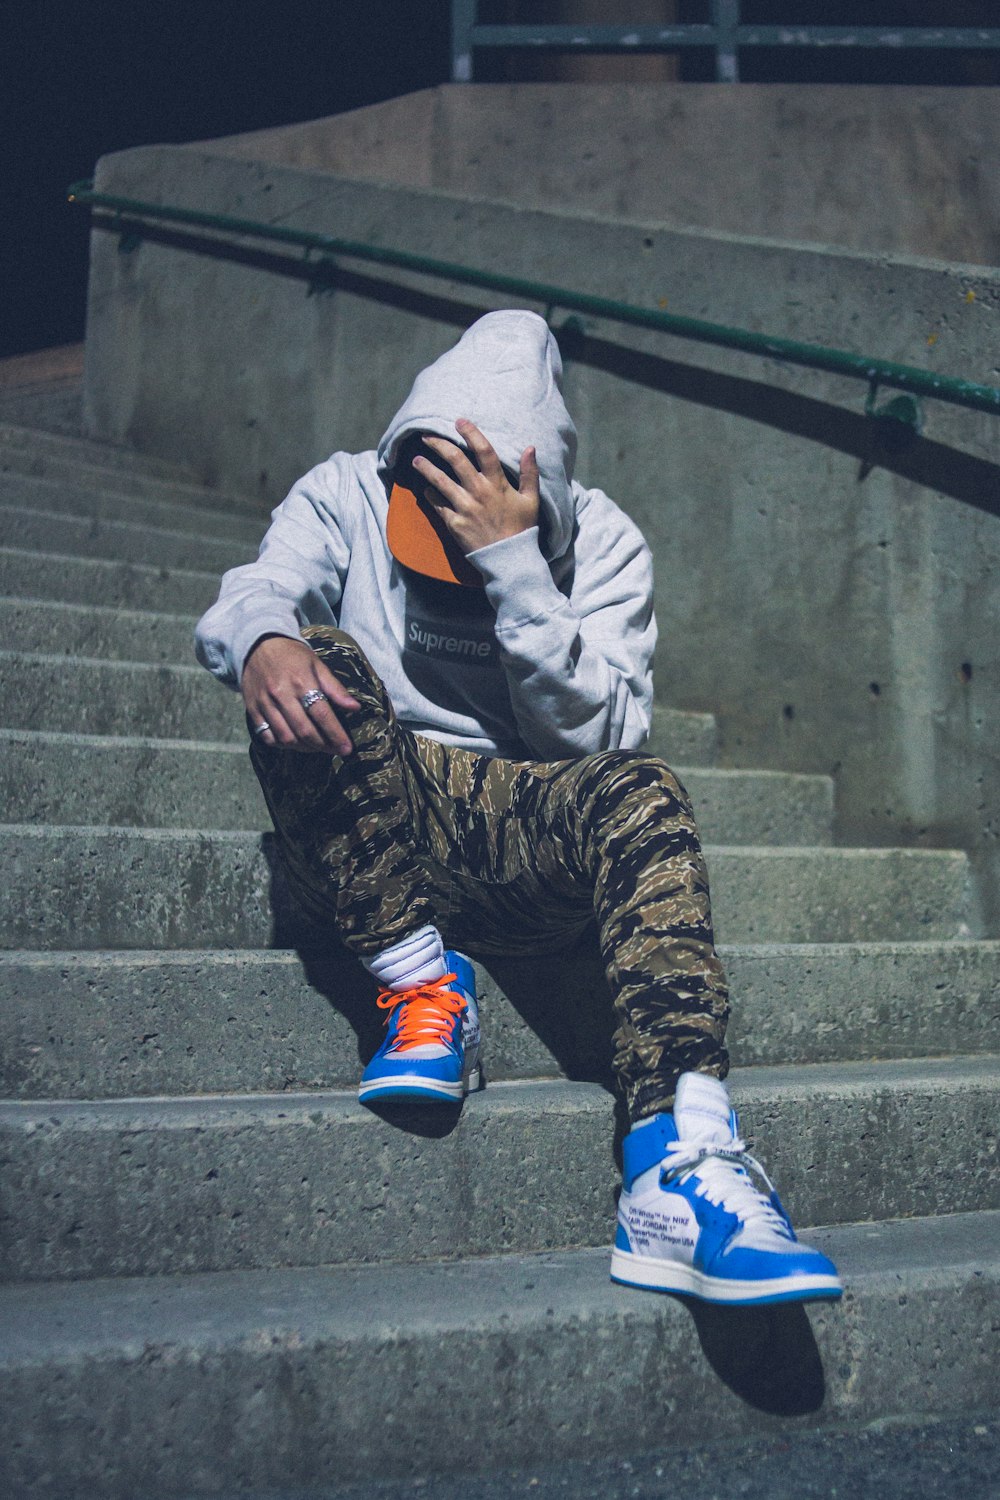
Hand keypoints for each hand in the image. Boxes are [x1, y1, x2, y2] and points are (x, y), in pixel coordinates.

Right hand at [242, 635, 358, 754]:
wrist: (258, 645)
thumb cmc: (293, 656)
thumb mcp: (317, 665)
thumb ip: (335, 688)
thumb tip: (355, 708)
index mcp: (302, 681)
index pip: (322, 714)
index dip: (336, 734)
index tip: (346, 748)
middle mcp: (282, 694)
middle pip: (304, 730)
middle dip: (323, 745)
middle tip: (335, 750)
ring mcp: (265, 704)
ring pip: (286, 737)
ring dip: (305, 748)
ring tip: (317, 747)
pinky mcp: (252, 710)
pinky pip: (268, 737)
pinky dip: (283, 745)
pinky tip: (295, 743)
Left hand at [412, 418, 539, 555]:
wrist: (509, 559)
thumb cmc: (521, 528)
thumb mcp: (531, 500)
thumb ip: (530, 473)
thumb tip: (531, 448)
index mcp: (497, 483)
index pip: (483, 450)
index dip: (471, 433)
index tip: (459, 421)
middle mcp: (478, 492)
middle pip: (455, 460)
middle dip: (439, 445)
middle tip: (427, 437)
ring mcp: (464, 507)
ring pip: (440, 481)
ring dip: (426, 468)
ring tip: (416, 461)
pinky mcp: (454, 523)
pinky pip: (437, 505)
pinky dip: (430, 496)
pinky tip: (425, 490)